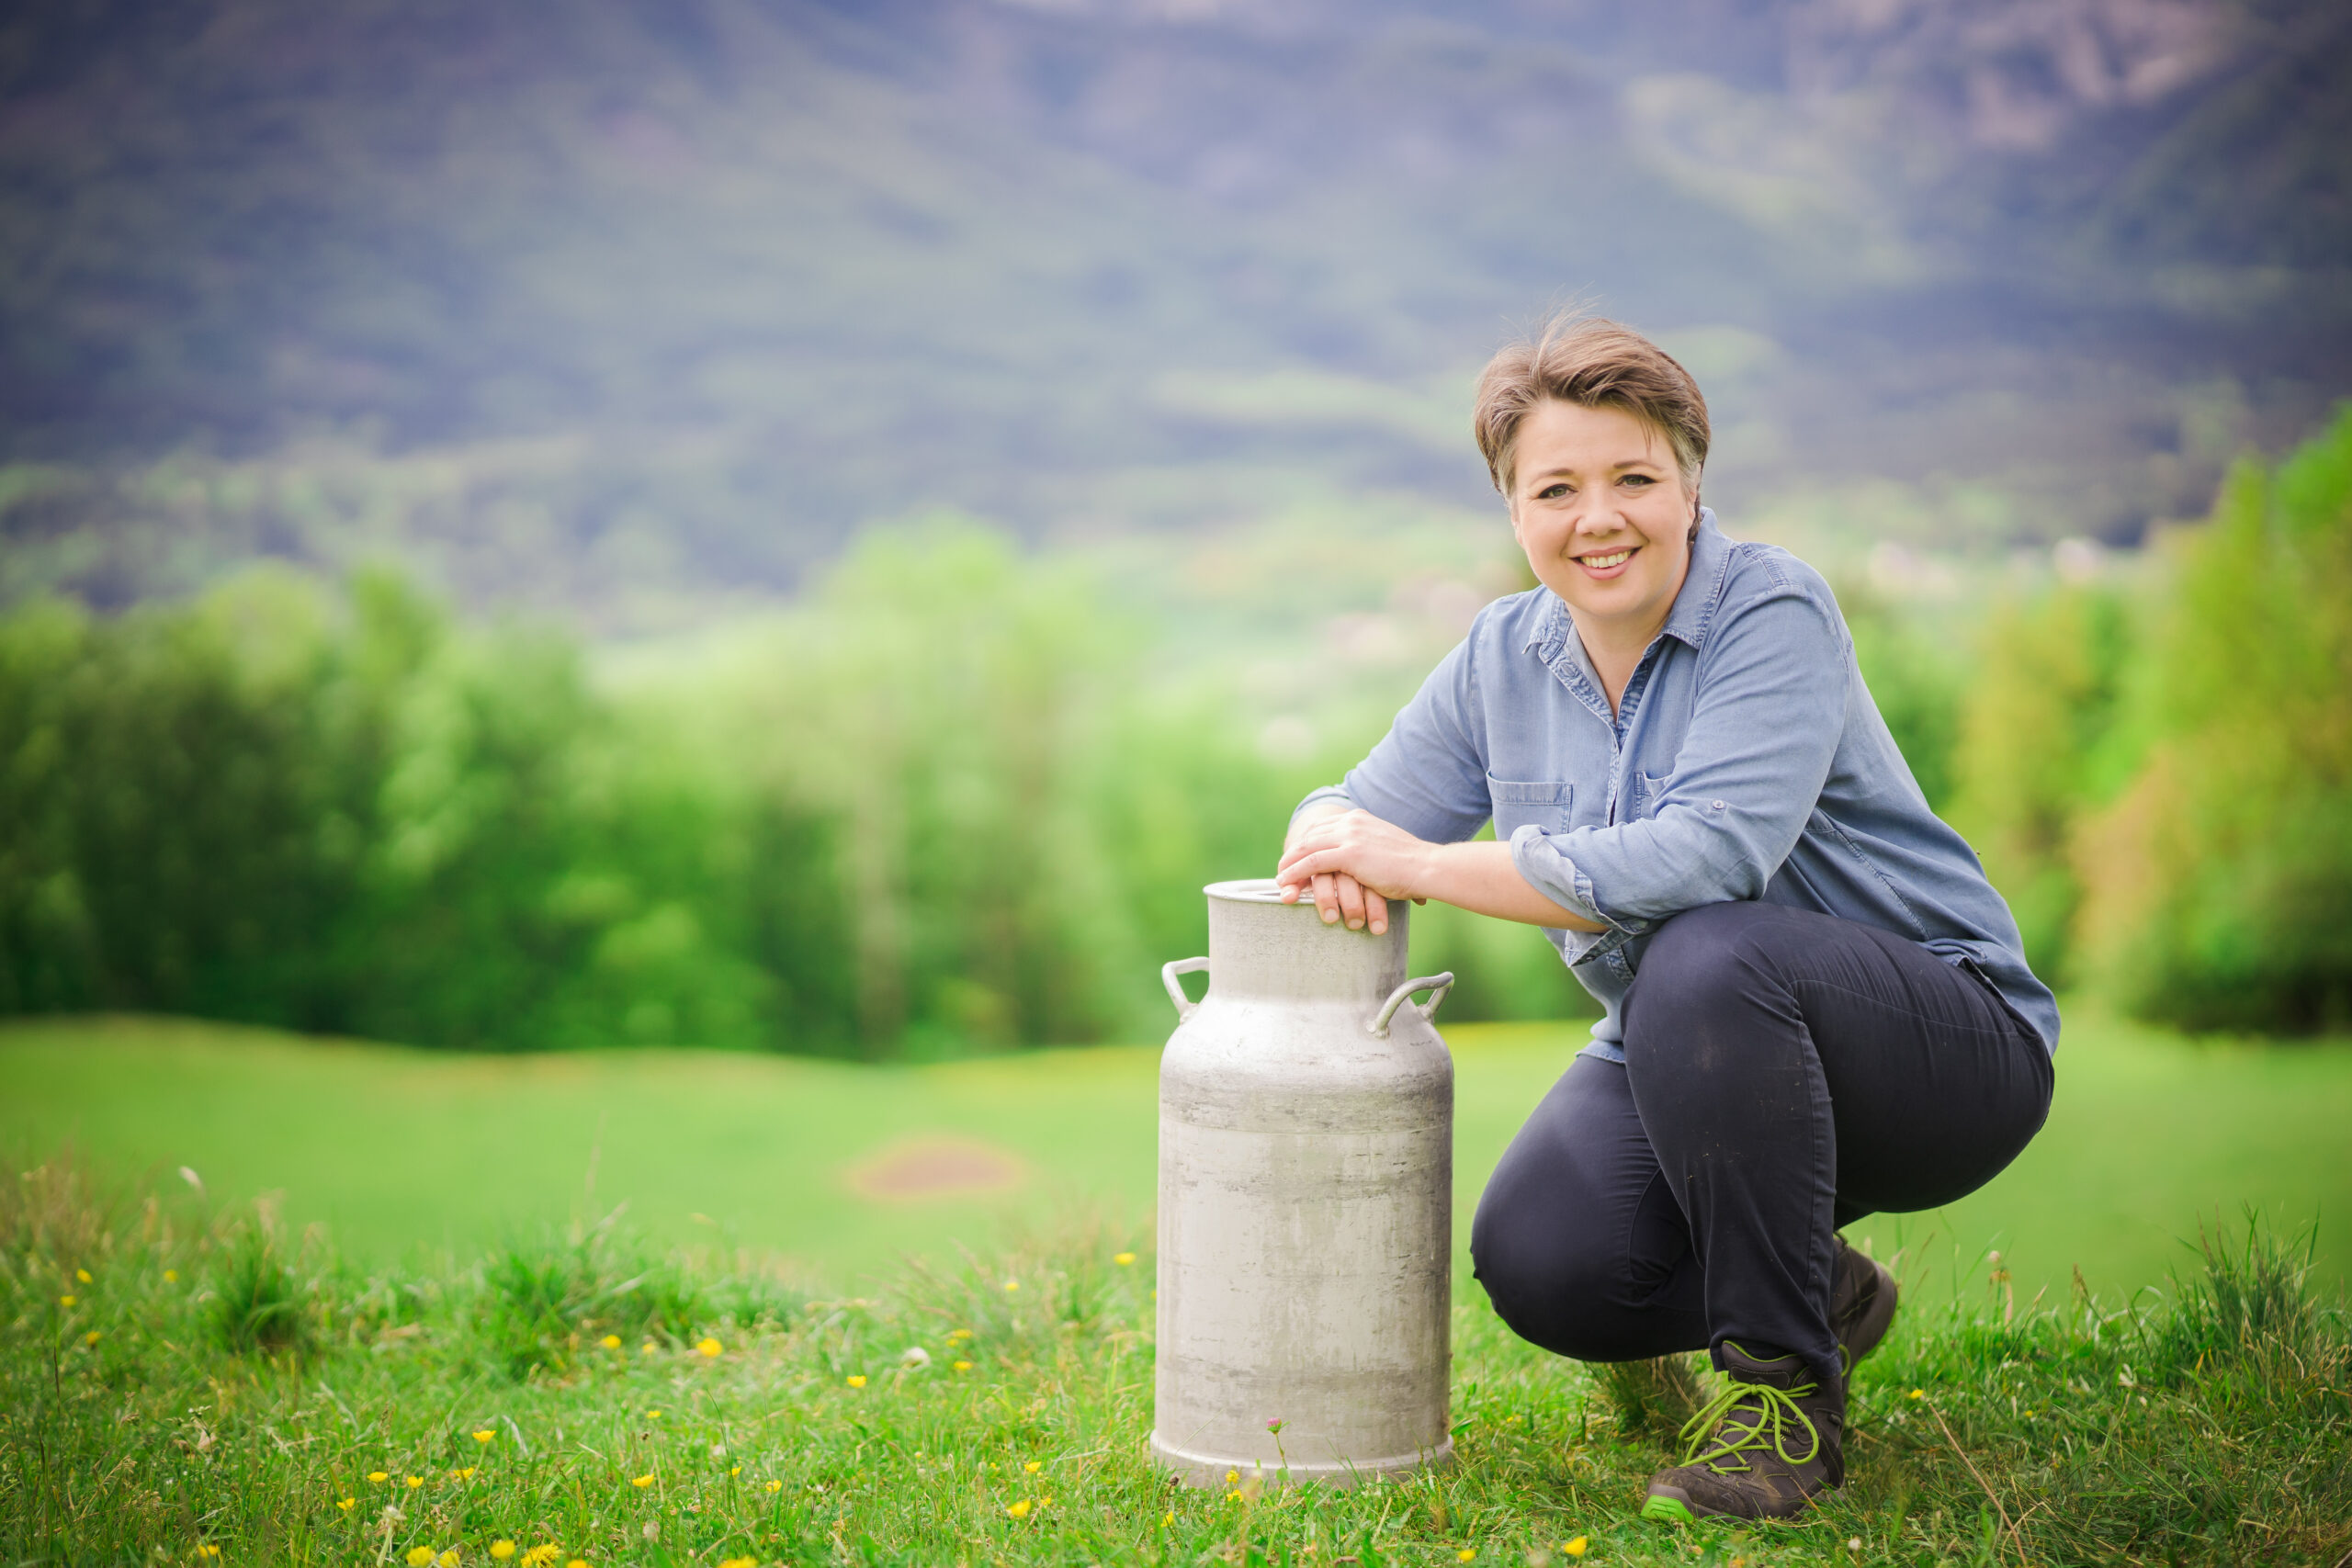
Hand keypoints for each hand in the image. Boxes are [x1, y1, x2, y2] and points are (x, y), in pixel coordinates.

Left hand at [1275, 809, 1432, 934]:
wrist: (1427, 867)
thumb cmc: (1412, 865)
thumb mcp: (1385, 848)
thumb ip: (1368, 849)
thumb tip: (1362, 862)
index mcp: (1359, 818)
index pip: (1323, 827)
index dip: (1306, 842)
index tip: (1296, 854)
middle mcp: (1352, 822)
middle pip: (1311, 835)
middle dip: (1293, 852)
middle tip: (1282, 867)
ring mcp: (1350, 836)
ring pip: (1307, 848)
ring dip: (1289, 863)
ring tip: (1280, 877)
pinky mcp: (1350, 854)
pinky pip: (1313, 862)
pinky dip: (1296, 872)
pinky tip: (1286, 882)